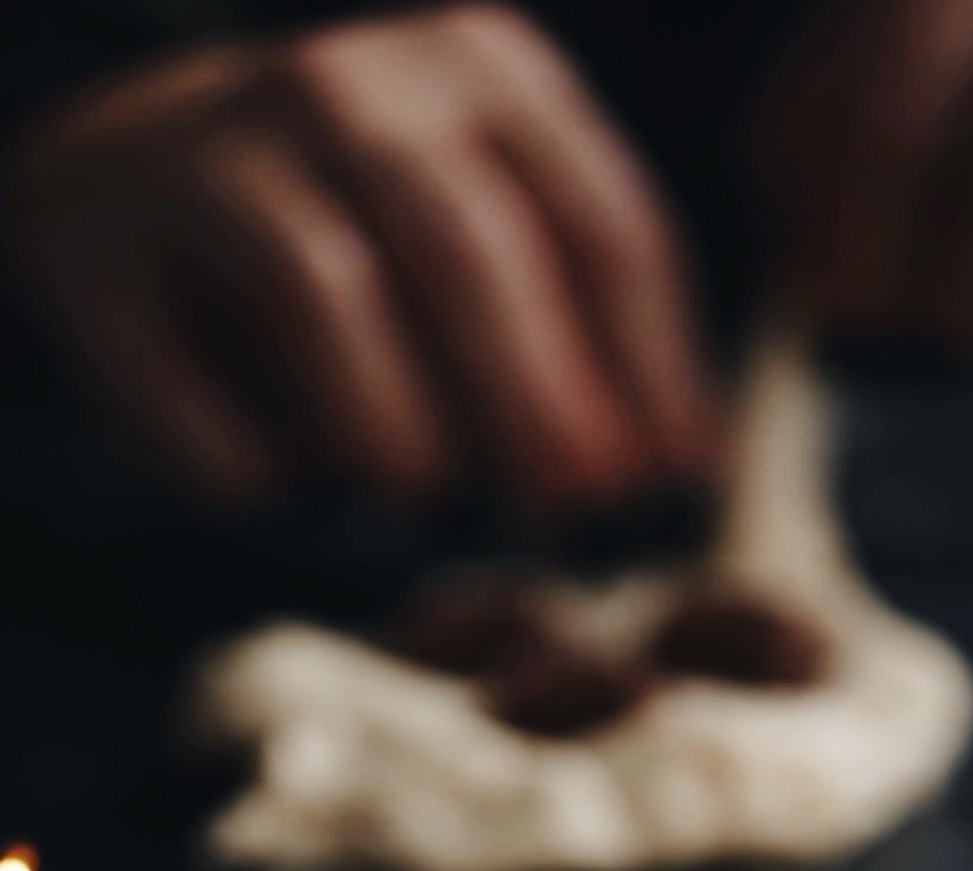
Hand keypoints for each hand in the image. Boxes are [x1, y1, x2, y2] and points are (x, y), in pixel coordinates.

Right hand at [4, 7, 715, 505]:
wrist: (137, 165)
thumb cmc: (360, 225)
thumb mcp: (489, 226)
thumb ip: (583, 320)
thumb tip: (683, 468)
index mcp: (483, 74)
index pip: (600, 224)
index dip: (642, 368)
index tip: (661, 482)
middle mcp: (355, 86)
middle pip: (472, 250)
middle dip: (534, 395)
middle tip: (564, 511)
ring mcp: (221, 150)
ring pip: (326, 286)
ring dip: (388, 413)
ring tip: (419, 493)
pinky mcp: (106, 240)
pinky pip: (178, 364)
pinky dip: (233, 446)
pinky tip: (273, 493)